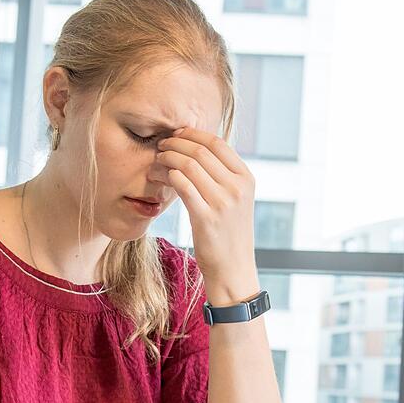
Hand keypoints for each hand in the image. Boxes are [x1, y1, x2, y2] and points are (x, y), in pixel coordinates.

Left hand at [155, 126, 257, 293]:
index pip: (217, 143)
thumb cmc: (229, 233)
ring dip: (168, 158)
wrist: (233, 268)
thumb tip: (197, 150)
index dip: (193, 134)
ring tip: (157, 161)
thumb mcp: (236, 200)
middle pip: (200, 151)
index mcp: (246, 178)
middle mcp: (237, 187)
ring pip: (189, 165)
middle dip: (176, 143)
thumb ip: (223, 176)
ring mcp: (223, 202)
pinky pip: (182, 185)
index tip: (177, 134)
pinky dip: (168, 175)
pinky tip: (159, 177)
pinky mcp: (206, 217)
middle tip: (161, 146)